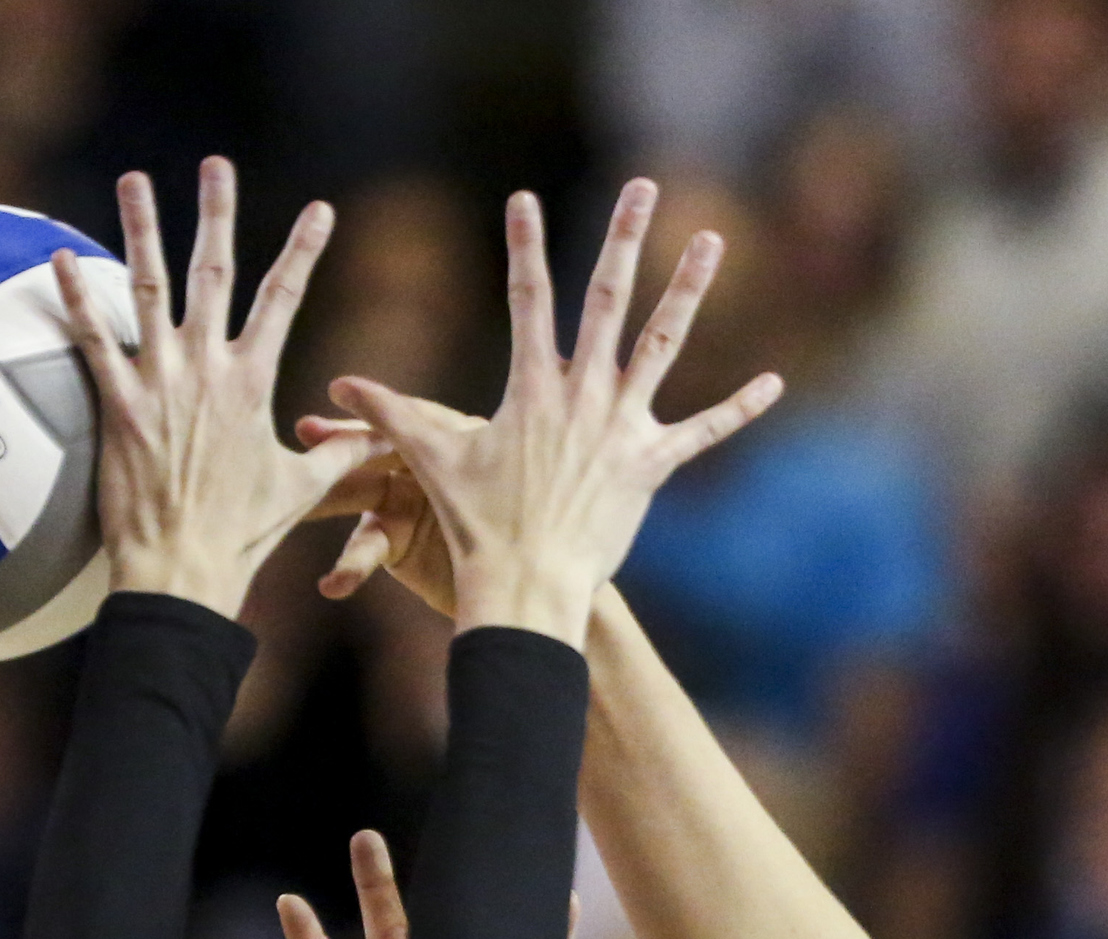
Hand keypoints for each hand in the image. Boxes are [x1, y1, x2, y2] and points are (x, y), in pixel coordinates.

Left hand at [52, 157, 376, 618]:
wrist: (184, 568)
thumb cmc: (243, 535)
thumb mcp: (300, 490)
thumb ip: (337, 455)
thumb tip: (376, 439)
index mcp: (254, 384)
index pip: (286, 300)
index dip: (305, 251)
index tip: (320, 210)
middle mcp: (207, 369)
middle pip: (214, 273)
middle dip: (218, 214)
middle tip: (218, 165)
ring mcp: (159, 382)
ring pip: (148, 287)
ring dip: (141, 229)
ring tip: (135, 181)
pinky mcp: (117, 403)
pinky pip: (92, 338)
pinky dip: (75, 296)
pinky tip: (60, 257)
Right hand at [324, 179, 781, 646]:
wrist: (525, 583)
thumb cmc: (474, 526)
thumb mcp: (430, 459)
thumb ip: (390, 412)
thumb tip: (334, 387)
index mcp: (531, 386)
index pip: (527, 298)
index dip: (523, 246)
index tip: (521, 198)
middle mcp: (582, 394)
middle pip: (607, 298)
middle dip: (623, 236)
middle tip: (644, 186)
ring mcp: (622, 427)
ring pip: (664, 343)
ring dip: (688, 288)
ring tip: (713, 239)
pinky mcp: (652, 466)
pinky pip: (704, 431)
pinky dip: (739, 408)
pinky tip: (774, 382)